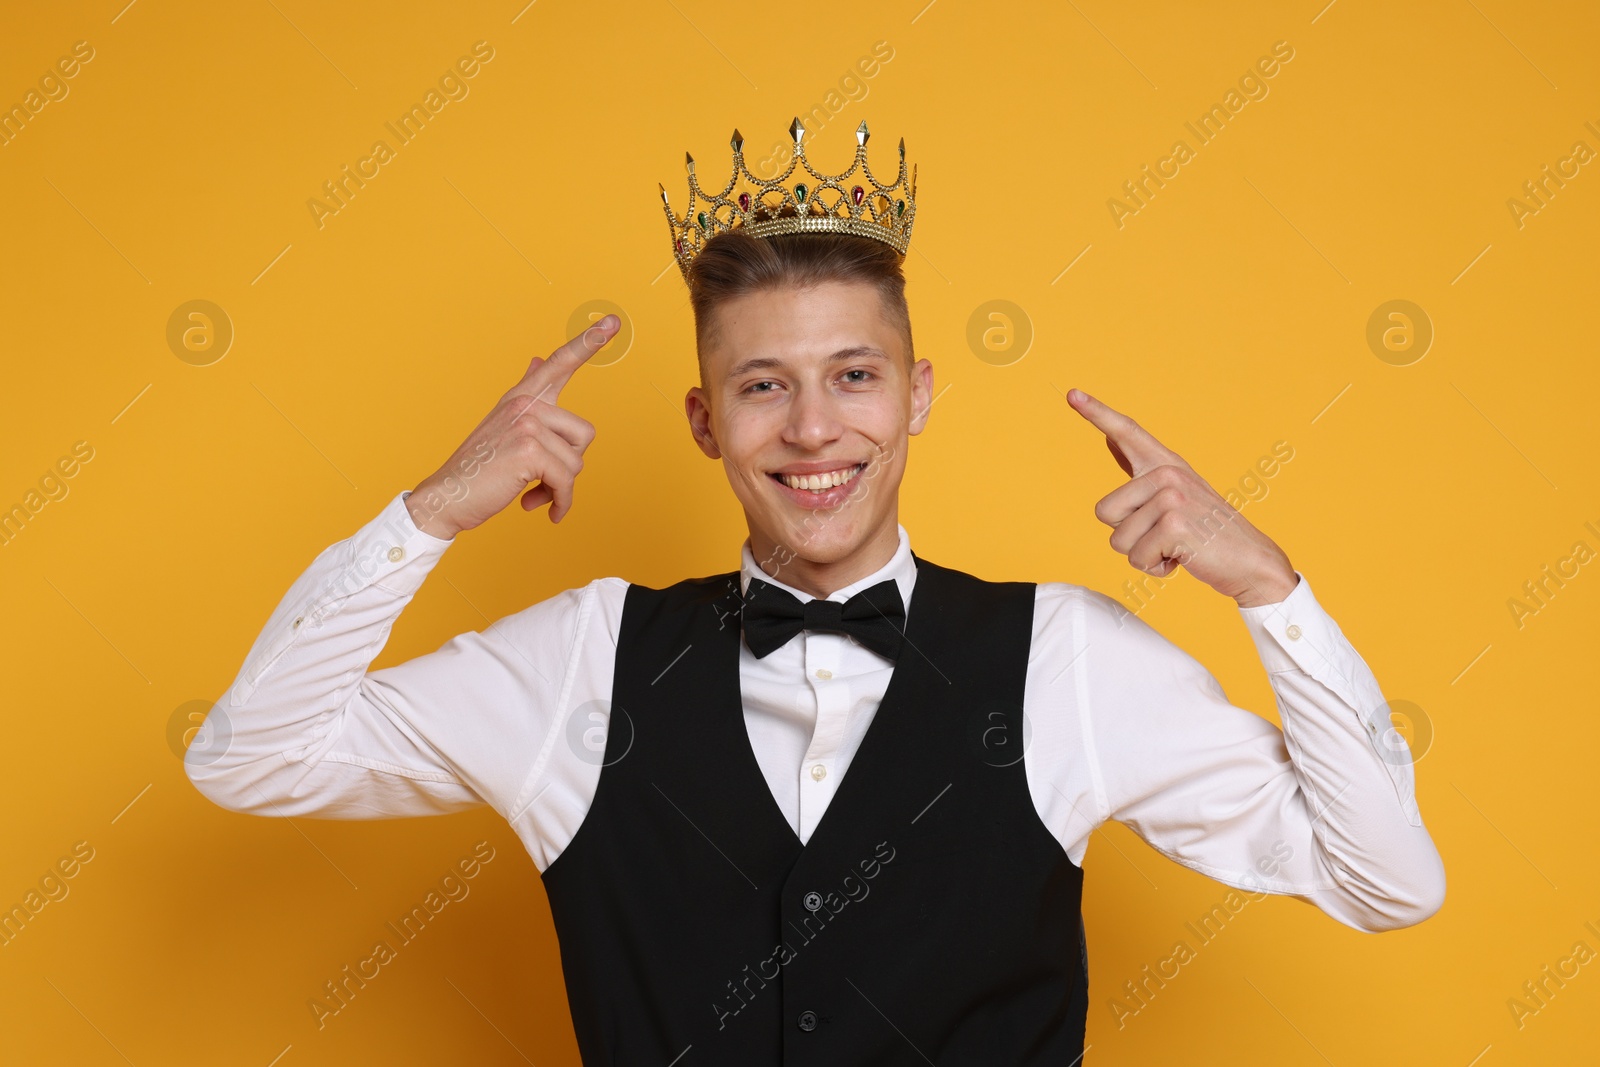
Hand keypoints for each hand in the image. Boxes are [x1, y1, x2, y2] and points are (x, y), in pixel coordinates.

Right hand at [409, 316, 618, 538]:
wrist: (448, 496)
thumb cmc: (480, 466)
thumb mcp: (503, 423)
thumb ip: (527, 391)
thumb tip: (540, 360)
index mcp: (522, 398)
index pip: (560, 363)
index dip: (588, 343)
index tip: (612, 321)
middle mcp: (525, 404)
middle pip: (584, 434)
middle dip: (570, 463)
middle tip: (545, 479)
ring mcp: (527, 424)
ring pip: (576, 462)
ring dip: (561, 488)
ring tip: (536, 494)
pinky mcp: (529, 450)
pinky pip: (566, 481)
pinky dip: (560, 502)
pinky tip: (546, 511)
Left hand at [1067, 388, 1296, 607]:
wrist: (1251, 562)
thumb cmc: (1207, 534)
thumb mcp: (1175, 495)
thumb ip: (1141, 471)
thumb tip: (1110, 439)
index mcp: (1166, 465)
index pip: (1127, 432)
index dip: (1097, 413)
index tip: (1072, 395)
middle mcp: (1167, 474)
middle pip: (1104, 513)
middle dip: (1128, 535)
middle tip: (1165, 535)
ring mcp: (1171, 496)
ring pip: (1118, 540)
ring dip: (1143, 554)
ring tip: (1176, 546)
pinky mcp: (1174, 524)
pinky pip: (1137, 558)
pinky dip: (1155, 568)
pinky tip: (1182, 557)